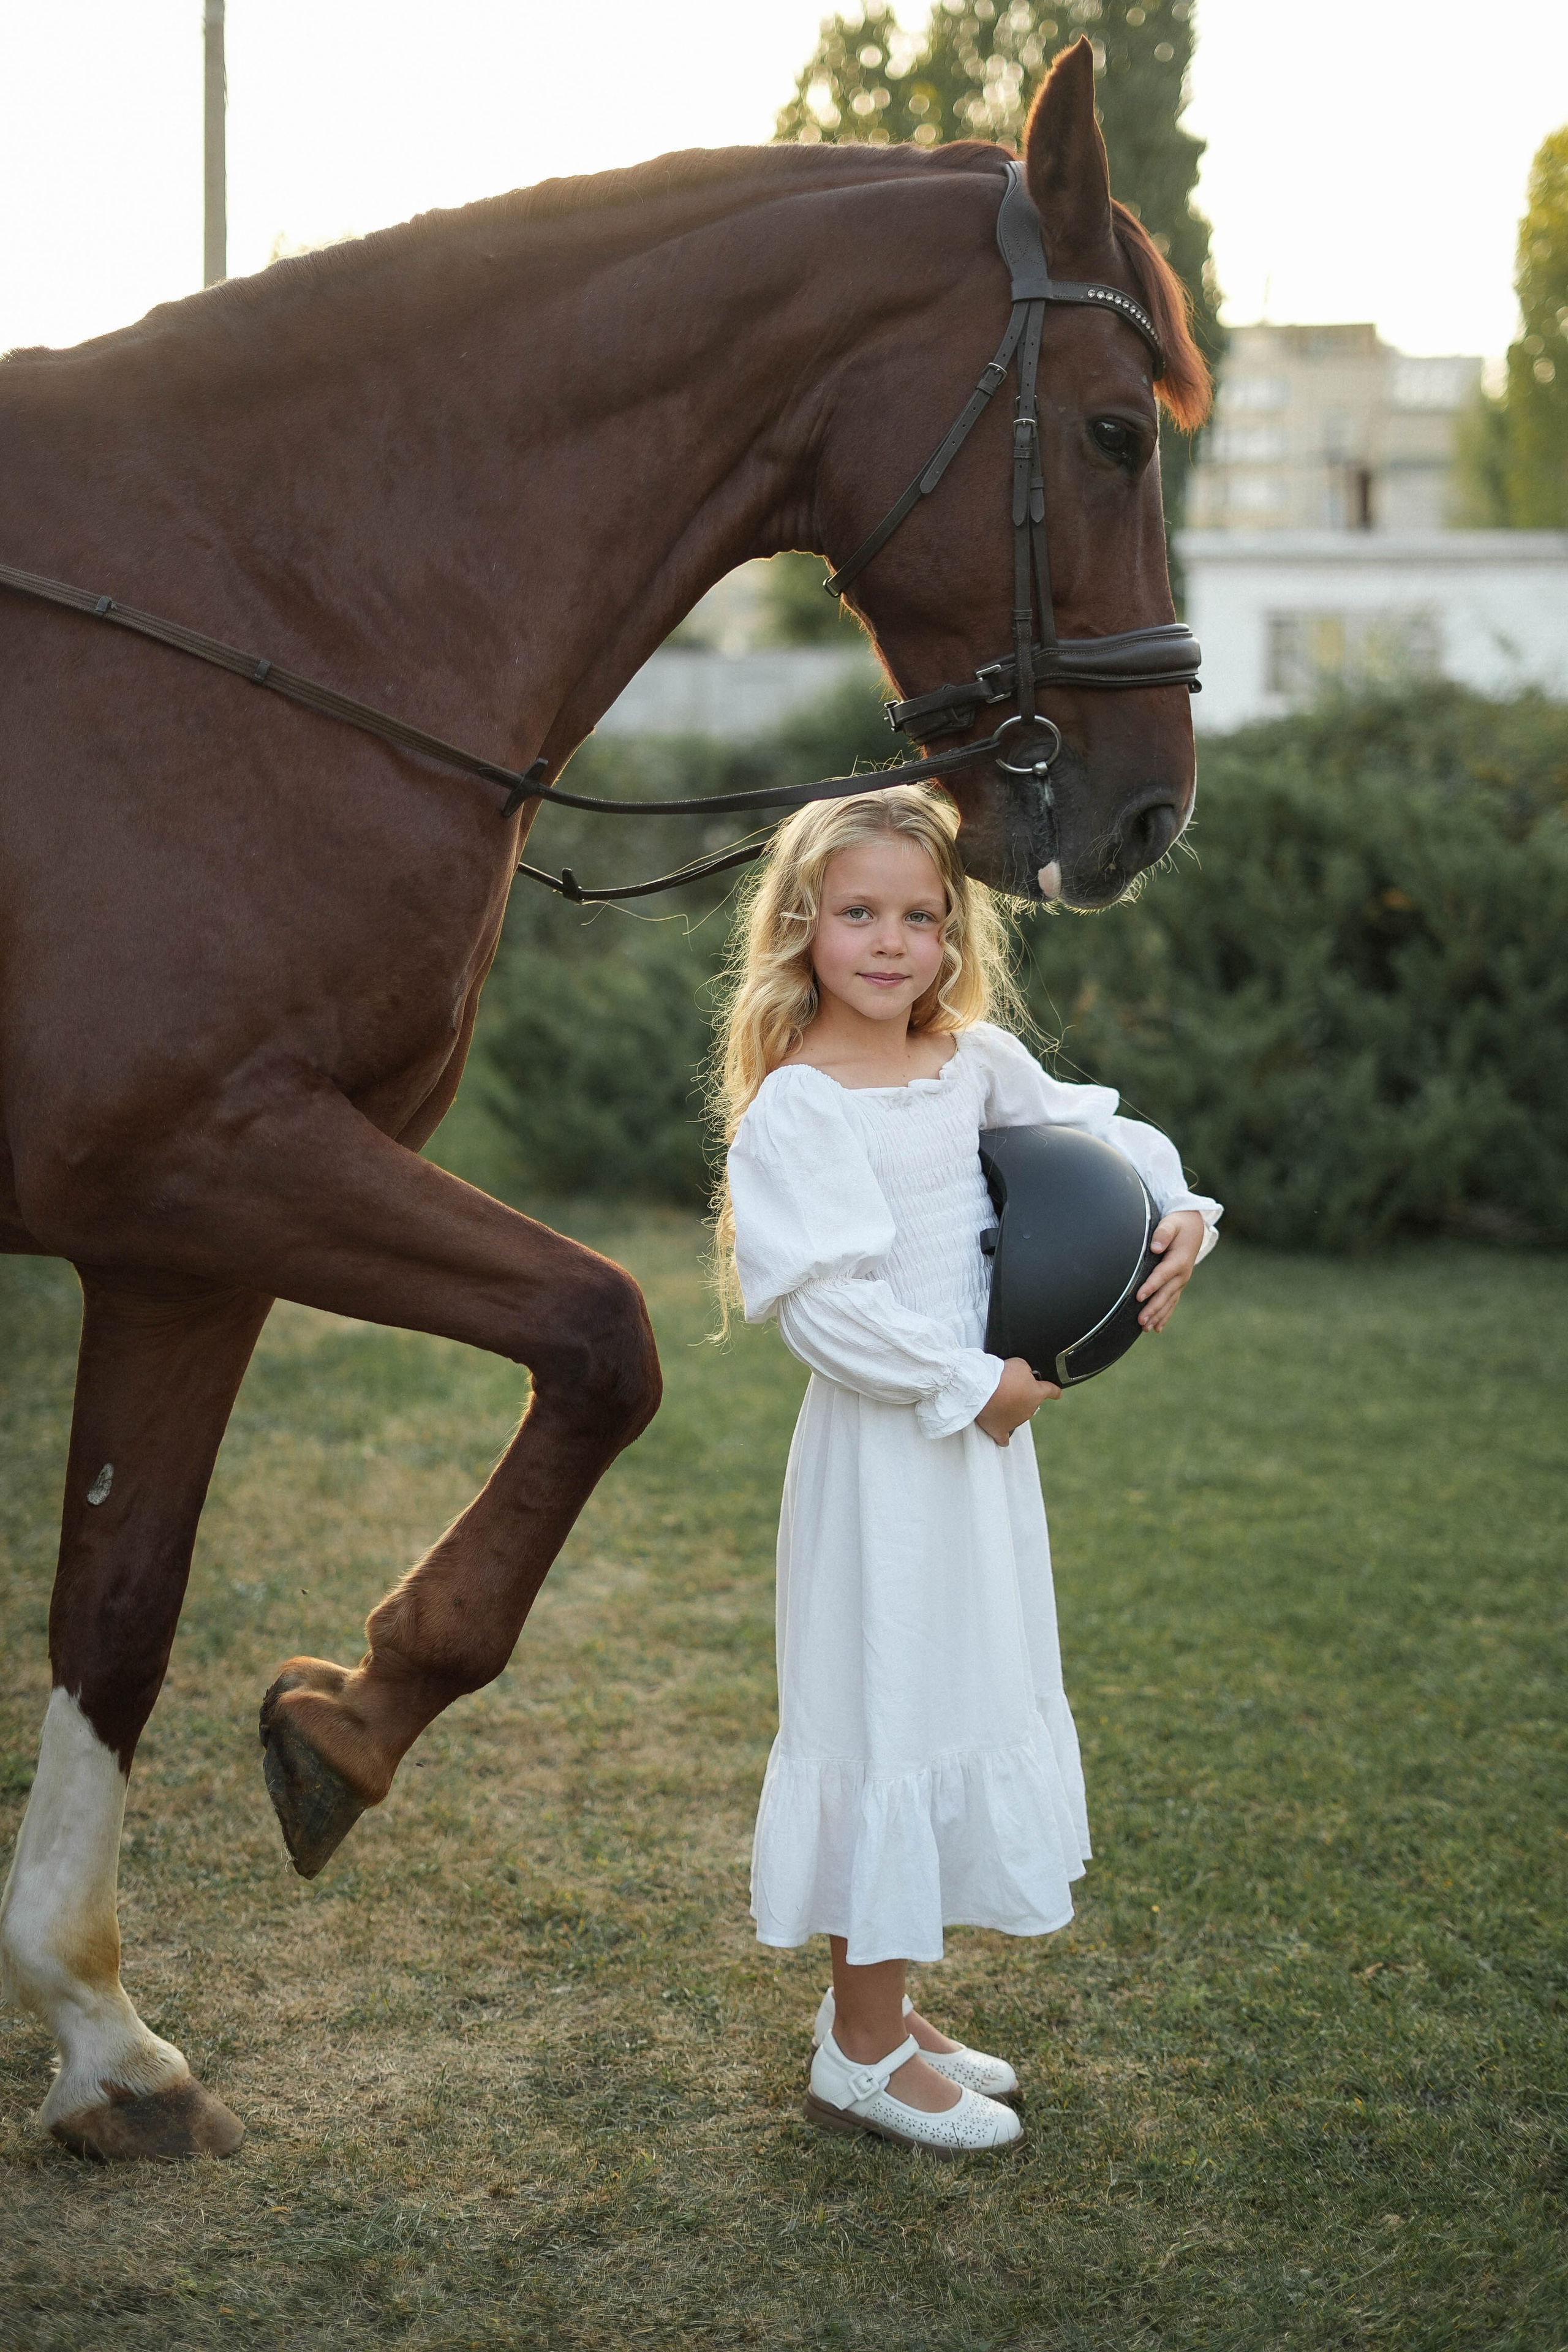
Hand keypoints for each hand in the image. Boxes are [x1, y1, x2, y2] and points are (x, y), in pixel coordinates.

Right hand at [975, 1356, 1059, 1446]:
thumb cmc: (1002, 1376)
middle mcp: (1029, 1410)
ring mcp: (1015, 1422)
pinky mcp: (999, 1430)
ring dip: (1008, 1408)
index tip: (1056, 1393)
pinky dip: (1003, 1437)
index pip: (1051, 1391)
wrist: (984, 1390)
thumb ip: (1026, 1370)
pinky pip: (1003, 1437)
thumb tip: (1024, 1374)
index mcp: (1037, 1394)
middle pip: (1029, 1403)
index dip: (1054, 1391)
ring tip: (994, 1396)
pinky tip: (1003, 1437)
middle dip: (1020, 1395)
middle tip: (1007, 1385)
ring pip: (1015, 1415)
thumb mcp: (1020, 1364)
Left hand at [1136, 1210, 1205, 1331]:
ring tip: (1145, 1328)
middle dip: (1153, 1308)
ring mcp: (1181, 1281)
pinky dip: (1164, 1315)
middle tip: (1140, 1321)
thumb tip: (1156, 1246)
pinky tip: (1156, 1327)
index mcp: (1179, 1260)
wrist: (1194, 1228)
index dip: (1151, 1286)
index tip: (1139, 1297)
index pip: (1162, 1275)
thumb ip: (1163, 1233)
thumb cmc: (1178, 1224)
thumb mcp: (1171, 1223)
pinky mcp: (1178, 1284)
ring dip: (1157, 1315)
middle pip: (1165, 1294)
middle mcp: (1182, 1274)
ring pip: (1168, 1302)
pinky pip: (1172, 1302)